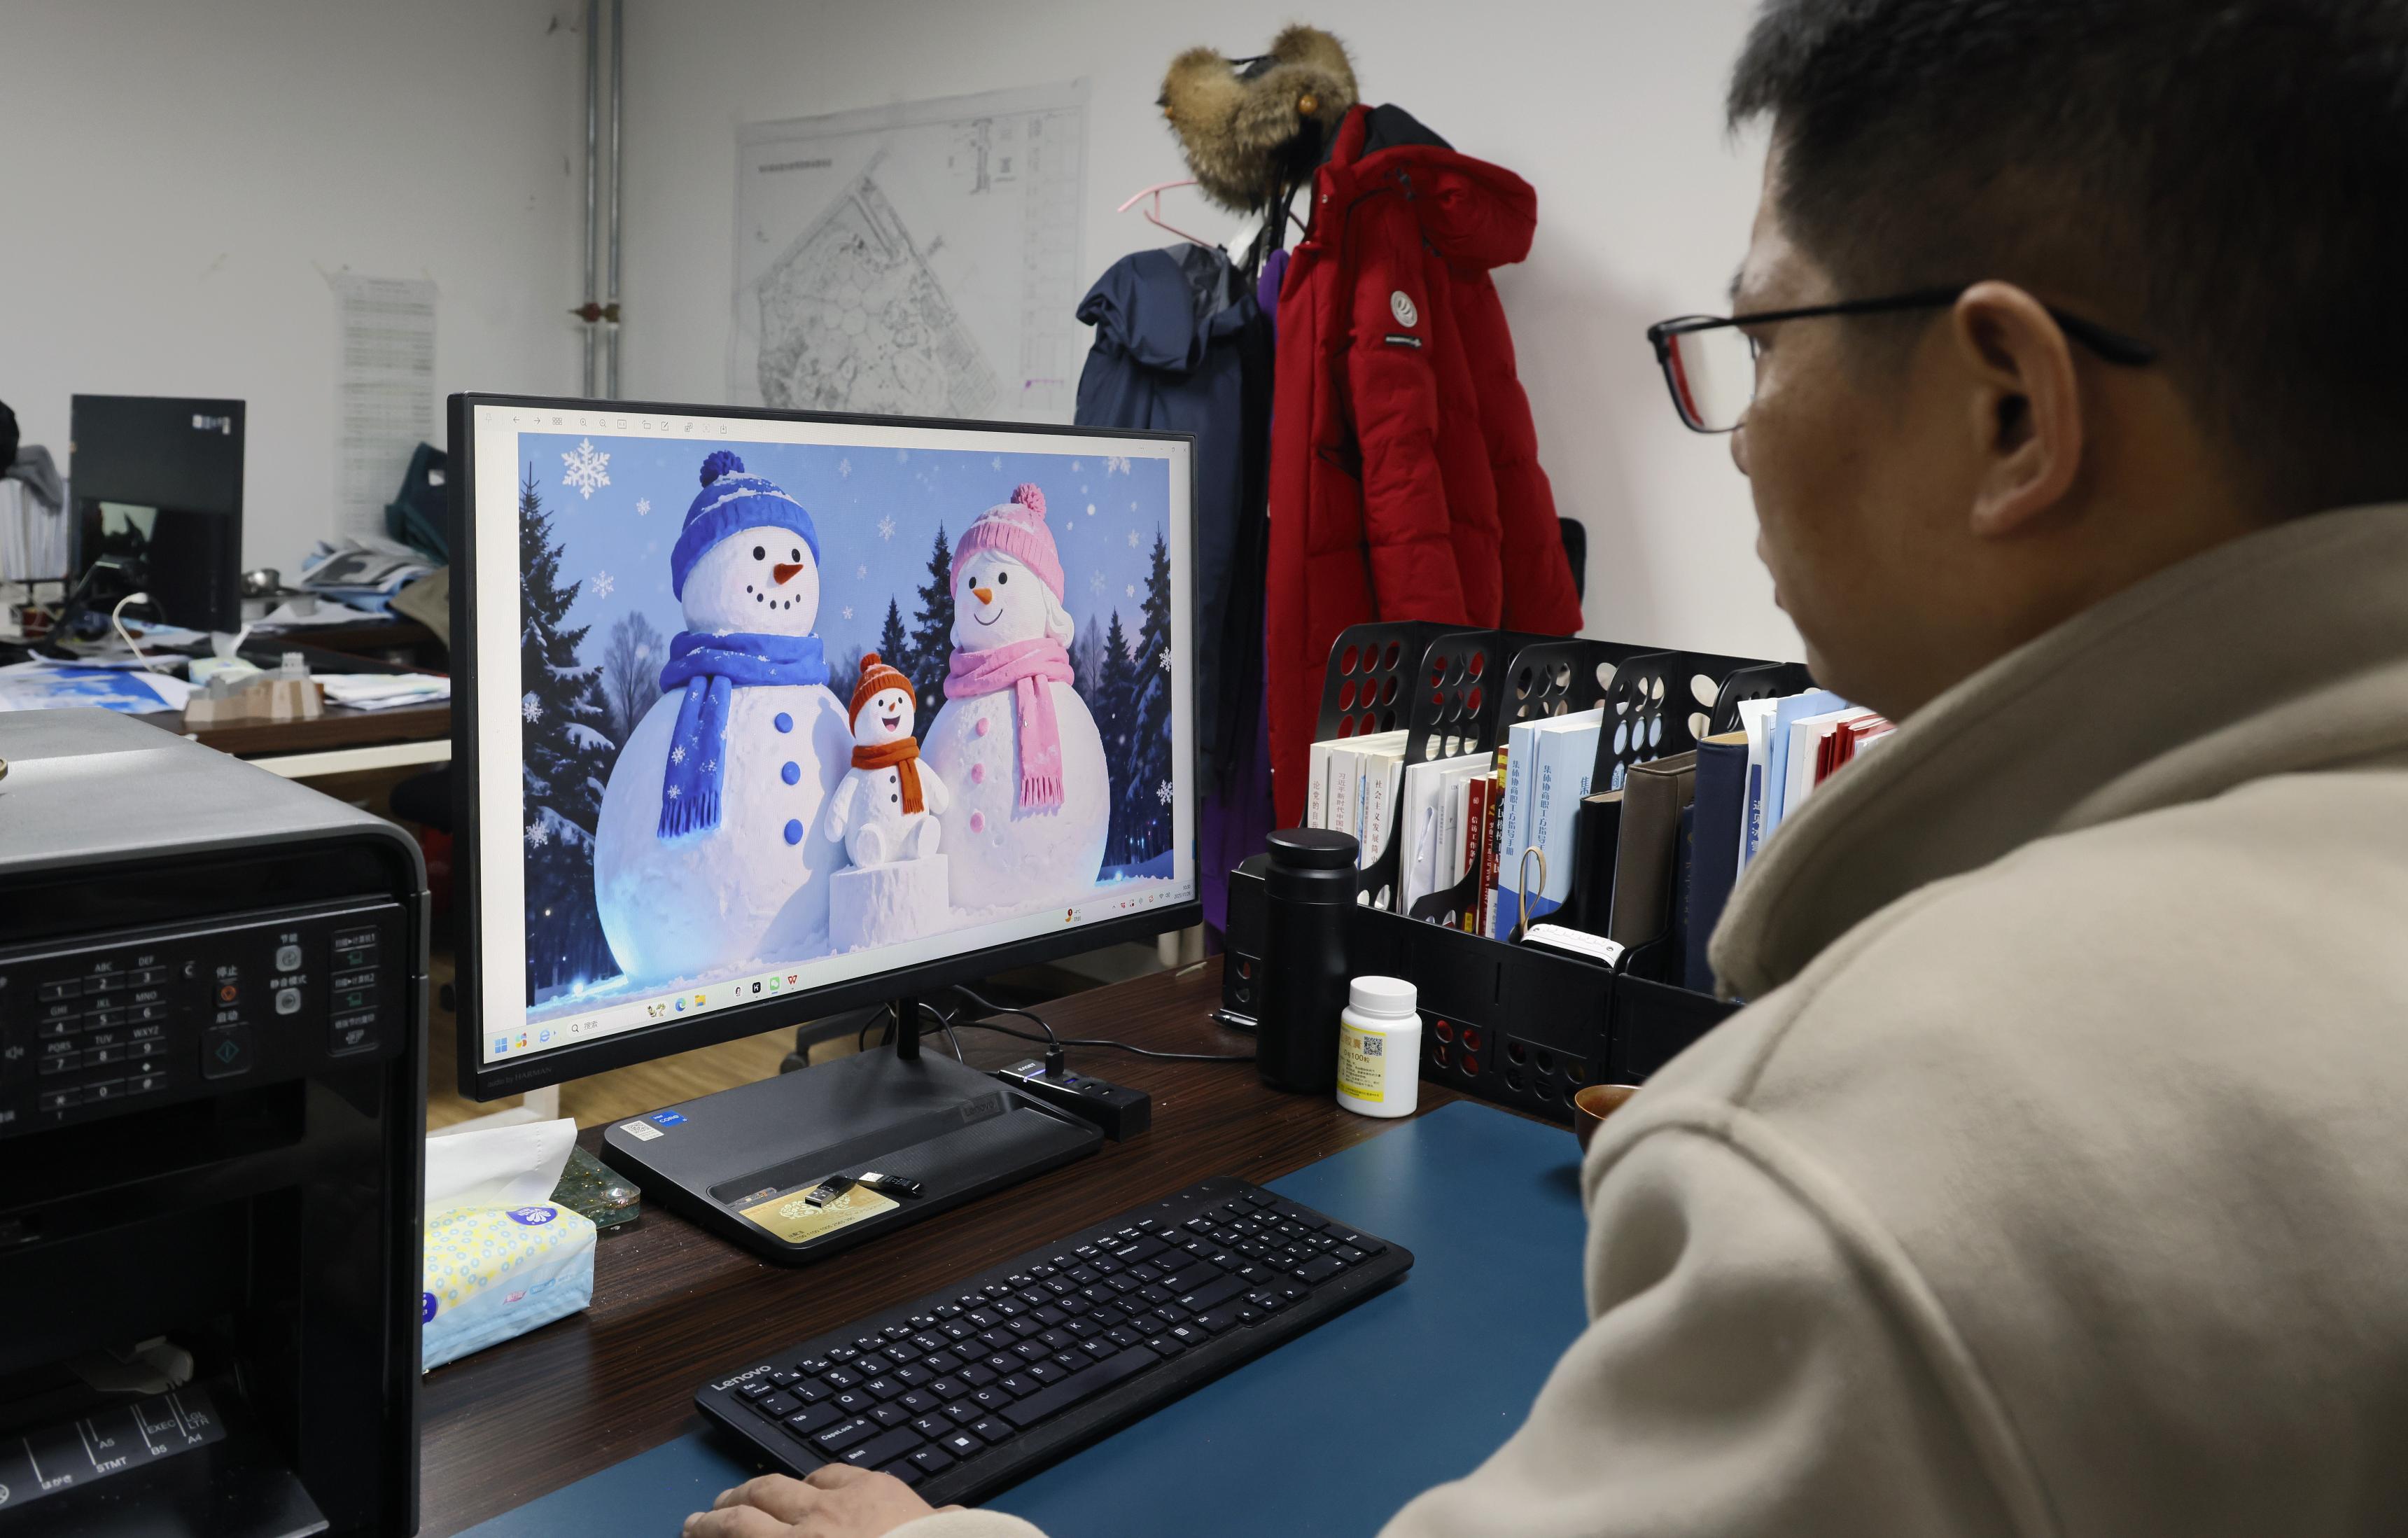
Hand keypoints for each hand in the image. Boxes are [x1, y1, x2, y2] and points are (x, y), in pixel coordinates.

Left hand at [684, 1467, 947, 1537]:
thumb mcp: (951, 1528)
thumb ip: (946, 1521)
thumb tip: (957, 1518)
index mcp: (870, 1497)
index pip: (828, 1479)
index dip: (807, 1487)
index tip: (796, 1494)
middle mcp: (824, 1514)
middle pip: (772, 1491)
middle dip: (744, 1494)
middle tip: (723, 1502)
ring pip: (741, 1519)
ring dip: (712, 1520)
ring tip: (694, 1524)